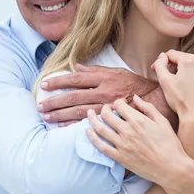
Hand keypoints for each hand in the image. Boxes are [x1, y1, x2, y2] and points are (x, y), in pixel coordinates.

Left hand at [37, 64, 157, 125]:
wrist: (153, 100)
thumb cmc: (134, 84)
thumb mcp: (116, 71)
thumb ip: (96, 70)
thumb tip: (77, 67)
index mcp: (104, 79)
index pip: (76, 79)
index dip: (59, 82)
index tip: (44, 85)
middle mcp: (103, 93)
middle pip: (74, 97)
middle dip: (55, 101)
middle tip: (40, 105)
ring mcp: (106, 107)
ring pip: (78, 112)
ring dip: (60, 114)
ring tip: (46, 116)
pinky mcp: (110, 119)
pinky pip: (90, 123)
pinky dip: (74, 125)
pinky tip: (62, 126)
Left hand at [86, 96, 189, 184]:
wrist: (171, 167)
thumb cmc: (170, 144)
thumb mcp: (162, 121)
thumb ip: (148, 107)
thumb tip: (136, 97)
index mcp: (138, 120)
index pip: (119, 105)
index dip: (117, 102)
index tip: (119, 104)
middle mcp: (127, 131)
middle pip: (107, 115)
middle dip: (104, 109)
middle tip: (104, 109)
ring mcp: (122, 145)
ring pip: (100, 129)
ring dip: (92, 120)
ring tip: (89, 115)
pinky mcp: (120, 158)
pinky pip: (101, 146)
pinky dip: (92, 138)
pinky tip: (88, 132)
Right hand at [152, 50, 193, 121]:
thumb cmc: (181, 100)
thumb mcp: (164, 82)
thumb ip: (160, 65)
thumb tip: (162, 56)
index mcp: (187, 61)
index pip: (171, 55)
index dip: (161, 62)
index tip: (156, 70)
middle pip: (184, 58)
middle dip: (175, 65)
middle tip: (169, 77)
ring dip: (189, 67)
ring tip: (184, 78)